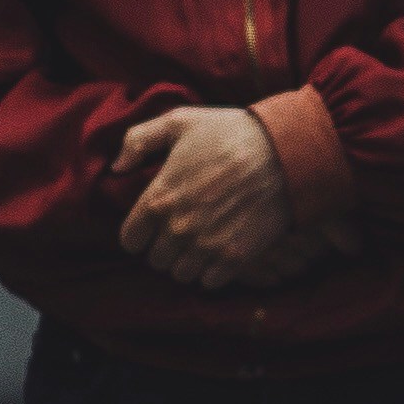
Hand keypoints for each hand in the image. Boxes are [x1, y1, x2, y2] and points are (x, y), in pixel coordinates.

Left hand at [113, 103, 311, 290]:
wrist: (286, 152)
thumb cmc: (231, 133)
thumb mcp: (180, 121)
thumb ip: (138, 140)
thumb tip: (117, 167)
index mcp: (158, 198)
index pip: (130, 240)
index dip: (140, 234)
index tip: (153, 227)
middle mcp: (177, 228)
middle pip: (156, 260)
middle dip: (165, 247)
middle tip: (183, 232)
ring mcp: (206, 246)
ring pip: (181, 274)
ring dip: (188, 262)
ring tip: (202, 243)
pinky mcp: (234, 257)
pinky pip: (209, 282)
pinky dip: (212, 271)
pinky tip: (221, 249)